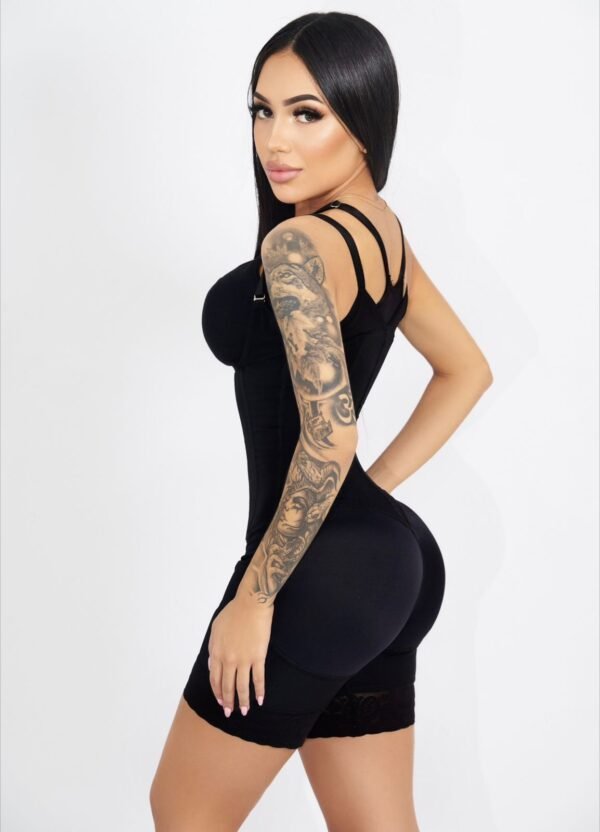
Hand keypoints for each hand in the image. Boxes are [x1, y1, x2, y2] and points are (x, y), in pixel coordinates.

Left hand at [207, 591, 273, 716]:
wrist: (251, 604)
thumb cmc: (233, 612)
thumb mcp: (216, 629)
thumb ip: (213, 648)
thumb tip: (213, 665)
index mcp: (216, 652)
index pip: (215, 679)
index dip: (218, 692)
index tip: (220, 701)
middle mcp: (228, 659)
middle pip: (227, 686)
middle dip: (228, 702)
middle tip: (230, 713)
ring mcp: (243, 659)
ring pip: (241, 687)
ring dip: (243, 701)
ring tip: (245, 711)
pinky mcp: (258, 657)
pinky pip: (258, 679)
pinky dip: (259, 691)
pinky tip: (260, 700)